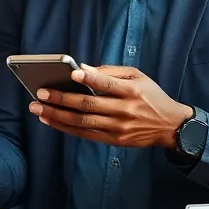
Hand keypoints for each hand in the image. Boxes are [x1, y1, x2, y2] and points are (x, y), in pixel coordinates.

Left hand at [28, 65, 192, 148]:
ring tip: (38, 108)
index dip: (91, 78)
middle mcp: (125, 111)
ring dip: (57, 115)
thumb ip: (111, 71)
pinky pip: (86, 134)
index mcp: (132, 91)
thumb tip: (82, 67)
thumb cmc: (151, 96)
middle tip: (41, 93)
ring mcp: (119, 128)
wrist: (170, 126)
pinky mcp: (114, 140)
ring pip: (83, 122)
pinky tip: (51, 120)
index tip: (72, 72)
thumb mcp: (138, 76)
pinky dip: (66, 128)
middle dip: (62, 99)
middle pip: (89, 105)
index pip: (108, 84)